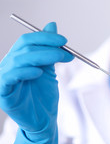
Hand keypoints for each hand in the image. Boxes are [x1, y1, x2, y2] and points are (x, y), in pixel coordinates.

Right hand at [0, 22, 73, 143]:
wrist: (43, 118)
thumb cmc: (44, 94)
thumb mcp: (49, 67)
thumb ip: (49, 48)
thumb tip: (51, 25)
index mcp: (19, 58)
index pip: (27, 40)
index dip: (45, 37)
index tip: (64, 41)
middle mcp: (9, 66)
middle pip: (24, 48)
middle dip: (49, 47)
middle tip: (68, 52)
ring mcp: (4, 79)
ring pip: (19, 60)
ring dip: (42, 56)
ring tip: (59, 59)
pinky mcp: (3, 93)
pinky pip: (9, 78)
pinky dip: (25, 72)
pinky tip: (38, 73)